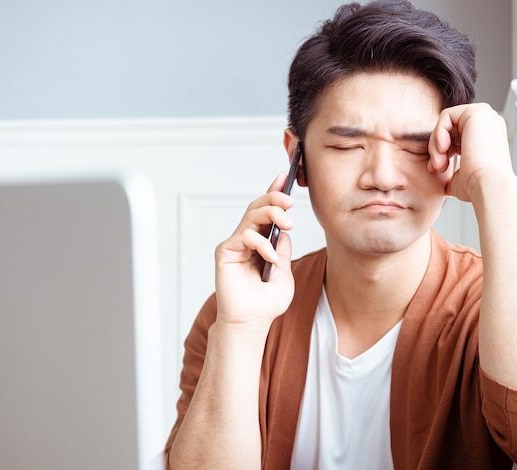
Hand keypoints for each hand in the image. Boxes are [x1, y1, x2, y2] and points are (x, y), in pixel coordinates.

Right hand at [213, 174, 295, 328]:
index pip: (266, 212)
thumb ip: (284, 251)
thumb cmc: (266, 303)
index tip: (285, 177)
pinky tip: (271, 257)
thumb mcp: (285, 273)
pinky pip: (245, 236)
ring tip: (288, 224)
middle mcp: (246, 240)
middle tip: (290, 202)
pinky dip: (262, 244)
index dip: (274, 192)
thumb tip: (284, 232)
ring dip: (271, 213)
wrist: (252, 322)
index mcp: (260, 241)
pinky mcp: (225, 252)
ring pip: (250, 216)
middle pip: (257, 207)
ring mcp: (235, 244)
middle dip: (275, 199)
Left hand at [428, 103, 514, 202]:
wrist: (487, 186)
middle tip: (436, 168)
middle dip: (435, 149)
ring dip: (435, 144)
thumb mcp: (459, 175)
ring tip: (439, 163)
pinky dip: (438, 133)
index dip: (440, 152)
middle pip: (448, 128)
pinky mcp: (477, 112)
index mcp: (485, 137)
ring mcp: (485, 116)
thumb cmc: (476, 185)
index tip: (437, 169)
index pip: (453, 136)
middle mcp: (487, 124)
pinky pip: (446, 116)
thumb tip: (436, 170)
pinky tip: (442, 149)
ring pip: (445, 123)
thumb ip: (449, 167)